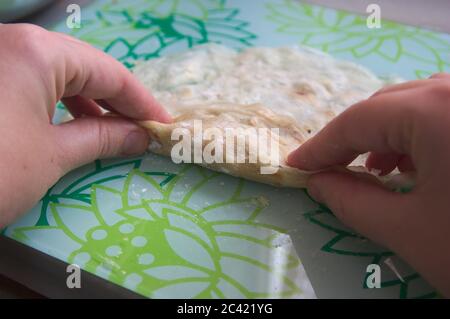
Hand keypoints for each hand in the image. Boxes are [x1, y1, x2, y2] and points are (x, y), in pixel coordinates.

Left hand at [0, 24, 170, 226]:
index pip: (108, 72)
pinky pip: (33, 85)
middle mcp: (14, 44)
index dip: (141, 101)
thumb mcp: (53, 155)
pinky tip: (72, 126)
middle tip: (140, 129)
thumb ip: (104, 138)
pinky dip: (58, 106)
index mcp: (37, 52)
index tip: (163, 124)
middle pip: (83, 68)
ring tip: (112, 131)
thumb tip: (140, 136)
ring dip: (89, 104)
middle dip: (116, 101)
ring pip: (57, 75)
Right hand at [288, 73, 449, 295]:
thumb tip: (317, 182)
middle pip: (388, 104)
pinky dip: (424, 134)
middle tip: (330, 170)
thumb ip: (352, 202)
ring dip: (389, 134)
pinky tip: (421, 164)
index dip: (320, 146)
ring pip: (422, 104)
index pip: (357, 121)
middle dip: (354, 139)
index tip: (296, 165)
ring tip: (376, 169)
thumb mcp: (412, 231)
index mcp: (437, 110)